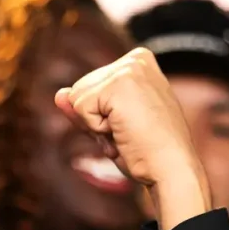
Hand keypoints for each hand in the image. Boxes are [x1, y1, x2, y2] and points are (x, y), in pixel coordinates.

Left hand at [55, 47, 211, 228]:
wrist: (170, 170)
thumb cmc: (144, 151)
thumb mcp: (109, 123)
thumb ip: (83, 106)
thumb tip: (59, 95)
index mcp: (139, 62)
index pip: (90, 86)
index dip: (100, 114)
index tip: (130, 124)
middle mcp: (136, 60)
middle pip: (80, 89)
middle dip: (95, 119)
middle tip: (128, 132)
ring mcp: (129, 69)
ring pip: (76, 98)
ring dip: (96, 126)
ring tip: (127, 133)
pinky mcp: (120, 84)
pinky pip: (80, 109)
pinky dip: (96, 129)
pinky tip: (123, 133)